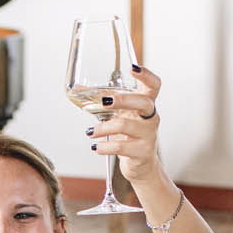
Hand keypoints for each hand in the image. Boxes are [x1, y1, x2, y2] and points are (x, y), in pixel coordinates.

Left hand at [88, 65, 167, 186]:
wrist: (141, 164)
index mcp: (147, 105)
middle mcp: (151, 118)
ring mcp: (149, 135)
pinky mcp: (142, 152)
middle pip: (143, 102)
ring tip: (90, 132)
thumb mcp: (120, 116)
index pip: (154, 85)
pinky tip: (96, 147)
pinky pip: (121, 146)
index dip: (146, 75)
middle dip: (122, 100)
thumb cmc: (129, 135)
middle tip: (104, 102)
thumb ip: (105, 102)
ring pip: (126, 125)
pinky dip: (104, 146)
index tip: (132, 68)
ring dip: (103, 128)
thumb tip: (78, 90)